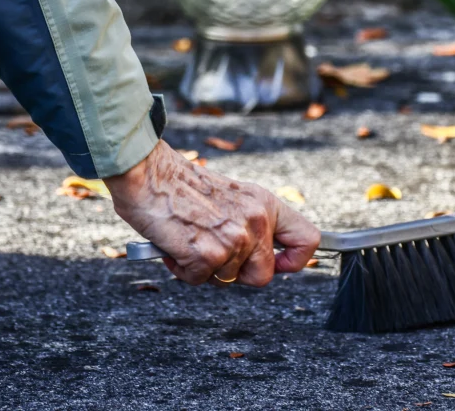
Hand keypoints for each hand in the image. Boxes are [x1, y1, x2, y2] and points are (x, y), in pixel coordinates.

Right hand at [105, 140, 319, 286]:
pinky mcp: (207, 255)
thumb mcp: (232, 196)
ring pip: (227, 280)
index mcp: (264, 203)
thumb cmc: (180, 185)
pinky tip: (173, 245)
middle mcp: (255, 221)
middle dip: (237, 273)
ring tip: (188, 240)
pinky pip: (198, 280)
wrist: (147, 173)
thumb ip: (250, 221)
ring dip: (204, 268)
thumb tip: (260, 255)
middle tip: (213, 253)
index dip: (294, 261)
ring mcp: (233, 240)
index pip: (307, 239)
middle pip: (262, 276)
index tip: (278, 264)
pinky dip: (183, 269)